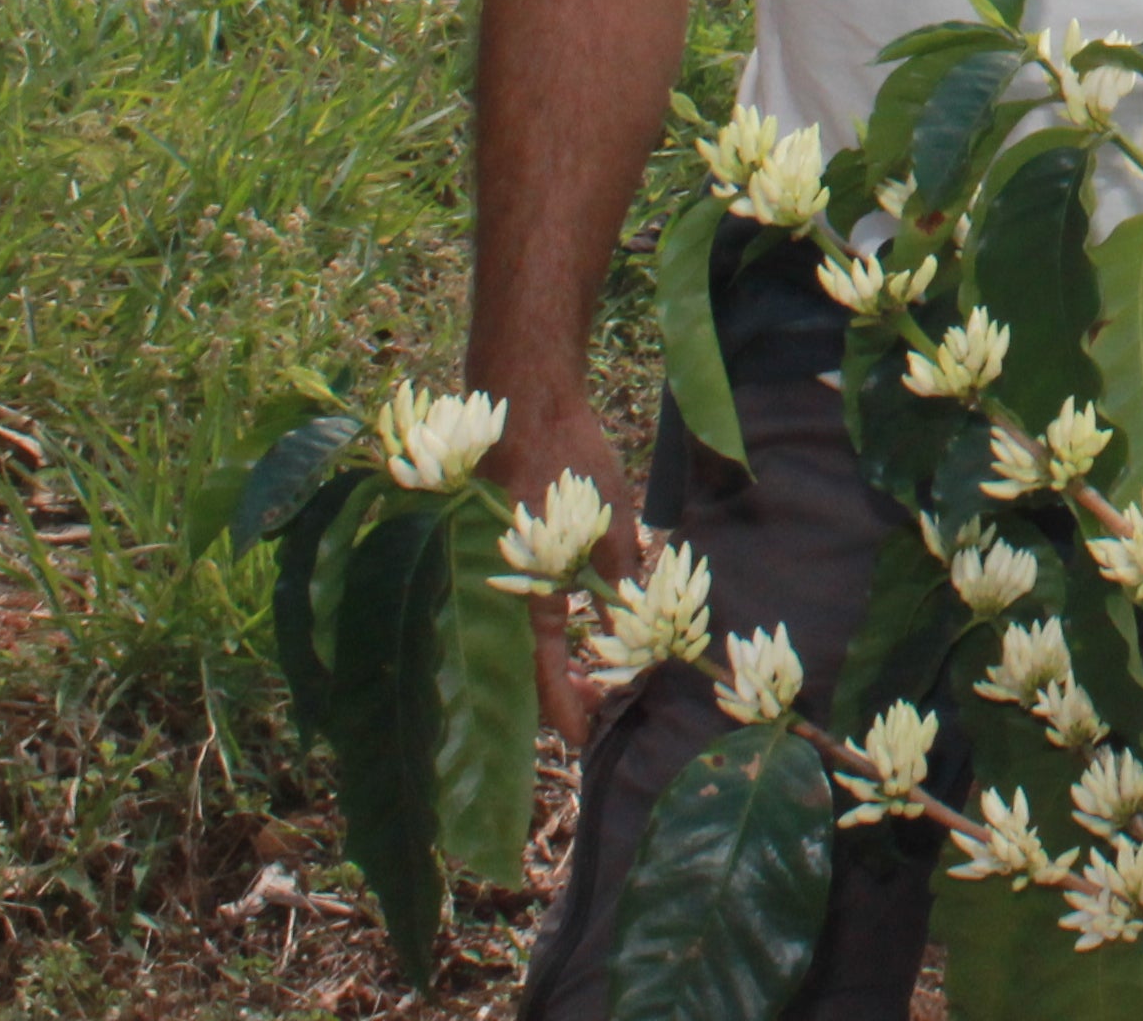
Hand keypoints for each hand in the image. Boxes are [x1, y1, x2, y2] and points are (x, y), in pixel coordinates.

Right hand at [490, 401, 633, 745]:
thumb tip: (635, 628)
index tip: (586, 739)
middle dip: (571, 690)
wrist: (524, 402)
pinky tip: (589, 623)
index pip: (547, 666)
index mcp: (535, 585)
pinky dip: (559, 624)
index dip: (567, 707)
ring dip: (568, 660)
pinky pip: (533, 602)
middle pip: (537, 659)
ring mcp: (507, 569)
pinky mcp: (511, 550)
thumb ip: (620, 578)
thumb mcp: (612, 521)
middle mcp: (512, 586)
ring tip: (605, 674)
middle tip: (606, 706)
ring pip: (536, 634)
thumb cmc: (570, 458)